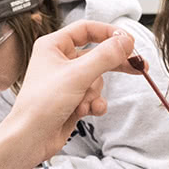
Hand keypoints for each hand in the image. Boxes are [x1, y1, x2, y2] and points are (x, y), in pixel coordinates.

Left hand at [0, 21, 136, 168]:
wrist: (30, 138)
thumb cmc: (42, 103)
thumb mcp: (78, 75)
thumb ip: (105, 56)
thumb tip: (126, 40)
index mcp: (53, 46)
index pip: (87, 29)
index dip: (109, 33)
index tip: (129, 41)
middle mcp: (59, 60)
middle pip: (97, 55)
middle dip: (113, 65)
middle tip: (138, 66)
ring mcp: (67, 81)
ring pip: (97, 79)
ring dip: (94, 93)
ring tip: (83, 102)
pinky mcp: (72, 99)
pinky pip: (94, 96)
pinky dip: (93, 104)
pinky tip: (86, 112)